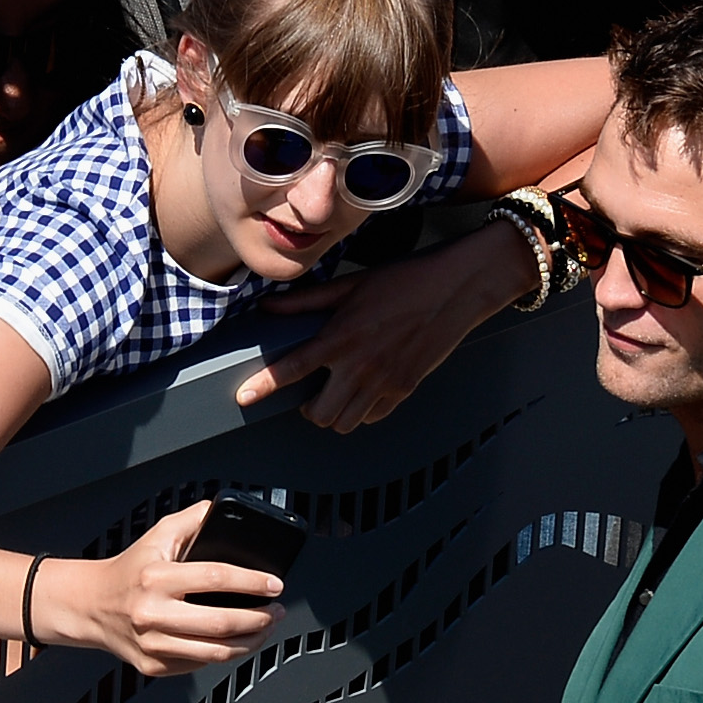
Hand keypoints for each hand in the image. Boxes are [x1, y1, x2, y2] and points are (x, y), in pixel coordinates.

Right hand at [34, 500, 280, 674]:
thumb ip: (192, 519)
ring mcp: (152, 643)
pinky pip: (200, 663)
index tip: (273, 584)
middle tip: (275, 611)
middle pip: (220, 623)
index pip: (214, 578)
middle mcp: (152, 613)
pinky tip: (236, 642)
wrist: (91, 605)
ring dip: (250, 642)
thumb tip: (222, 510)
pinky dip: (225, 654)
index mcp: (155, 578)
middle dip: (259, 619)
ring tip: (264, 629)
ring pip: (216, 652)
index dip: (251, 582)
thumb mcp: (157, 536)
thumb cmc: (128, 571)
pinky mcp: (154, 665)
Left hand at [239, 222, 534, 431]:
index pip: (291, 369)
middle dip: (307, 408)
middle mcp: (360, 366)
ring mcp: (385, 382)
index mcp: (341, 337)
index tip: (244, 398)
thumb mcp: (351, 284)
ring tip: (335, 392)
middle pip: (319, 413)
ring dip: (334, 413)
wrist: (458, 288)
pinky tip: (362, 391)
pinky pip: (373, 417)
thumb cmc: (407, 280)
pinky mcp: (405, 389)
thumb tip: (270, 305)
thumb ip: (307, 301)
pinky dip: (362, 411)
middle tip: (308, 392)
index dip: (263, 387)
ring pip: (345, 422)